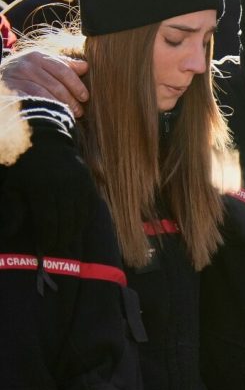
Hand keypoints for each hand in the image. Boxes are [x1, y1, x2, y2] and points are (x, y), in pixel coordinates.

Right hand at [0, 50, 89, 116]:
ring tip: (70, 114)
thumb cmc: (26, 73)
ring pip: (44, 94)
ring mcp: (15, 79)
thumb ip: (64, 64)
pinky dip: (45, 108)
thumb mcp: (42, 64)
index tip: (85, 97)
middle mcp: (25, 66)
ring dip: (60, 106)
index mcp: (37, 56)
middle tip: (80, 111)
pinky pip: (31, 101)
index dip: (76, 85)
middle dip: (70, 99)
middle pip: (55, 84)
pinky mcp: (9, 92)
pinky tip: (53, 114)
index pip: (62, 70)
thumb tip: (86, 66)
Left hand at [2, 100, 98, 253]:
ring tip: (67, 240)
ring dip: (74, 230)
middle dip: (61, 237)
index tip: (45, 248)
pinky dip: (85, 217)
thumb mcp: (13, 185)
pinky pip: (89, 204)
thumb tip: (11, 233)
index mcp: (40, 188)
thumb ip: (14, 209)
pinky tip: (78, 225)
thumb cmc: (23, 166)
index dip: (47, 237)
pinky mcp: (87, 180)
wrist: (44, 140)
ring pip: (79, 215)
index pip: (47, 221)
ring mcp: (77, 182)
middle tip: (57, 248)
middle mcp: (62, 186)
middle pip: (65, 221)